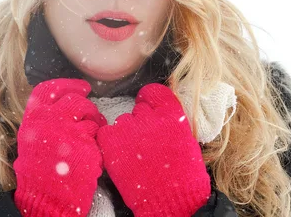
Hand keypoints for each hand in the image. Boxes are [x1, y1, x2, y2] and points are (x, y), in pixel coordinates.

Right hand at [13, 78, 107, 216]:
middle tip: (91, 116)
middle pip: (75, 100)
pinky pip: (98, 135)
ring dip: (96, 122)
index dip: (67, 84)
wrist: (46, 199)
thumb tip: (62, 101)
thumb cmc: (39, 172)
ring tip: (92, 136)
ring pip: (90, 115)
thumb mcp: (32, 140)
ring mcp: (68, 132)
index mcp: (33, 119)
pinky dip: (98, 142)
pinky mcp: (85, 145)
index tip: (82, 87)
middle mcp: (49, 121)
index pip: (49, 89)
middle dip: (87, 107)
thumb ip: (45, 120)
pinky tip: (91, 153)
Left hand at [97, 83, 210, 216]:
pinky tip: (119, 157)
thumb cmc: (182, 177)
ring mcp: (129, 127)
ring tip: (133, 156)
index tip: (146, 104)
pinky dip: (110, 143)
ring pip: (122, 122)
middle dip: (140, 123)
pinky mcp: (111, 141)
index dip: (149, 98)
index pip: (154, 92)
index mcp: (171, 115)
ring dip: (125, 134)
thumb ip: (171, 124)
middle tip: (144, 143)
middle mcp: (150, 116)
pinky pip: (106, 133)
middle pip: (138, 110)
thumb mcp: (185, 141)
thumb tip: (158, 118)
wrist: (170, 199)